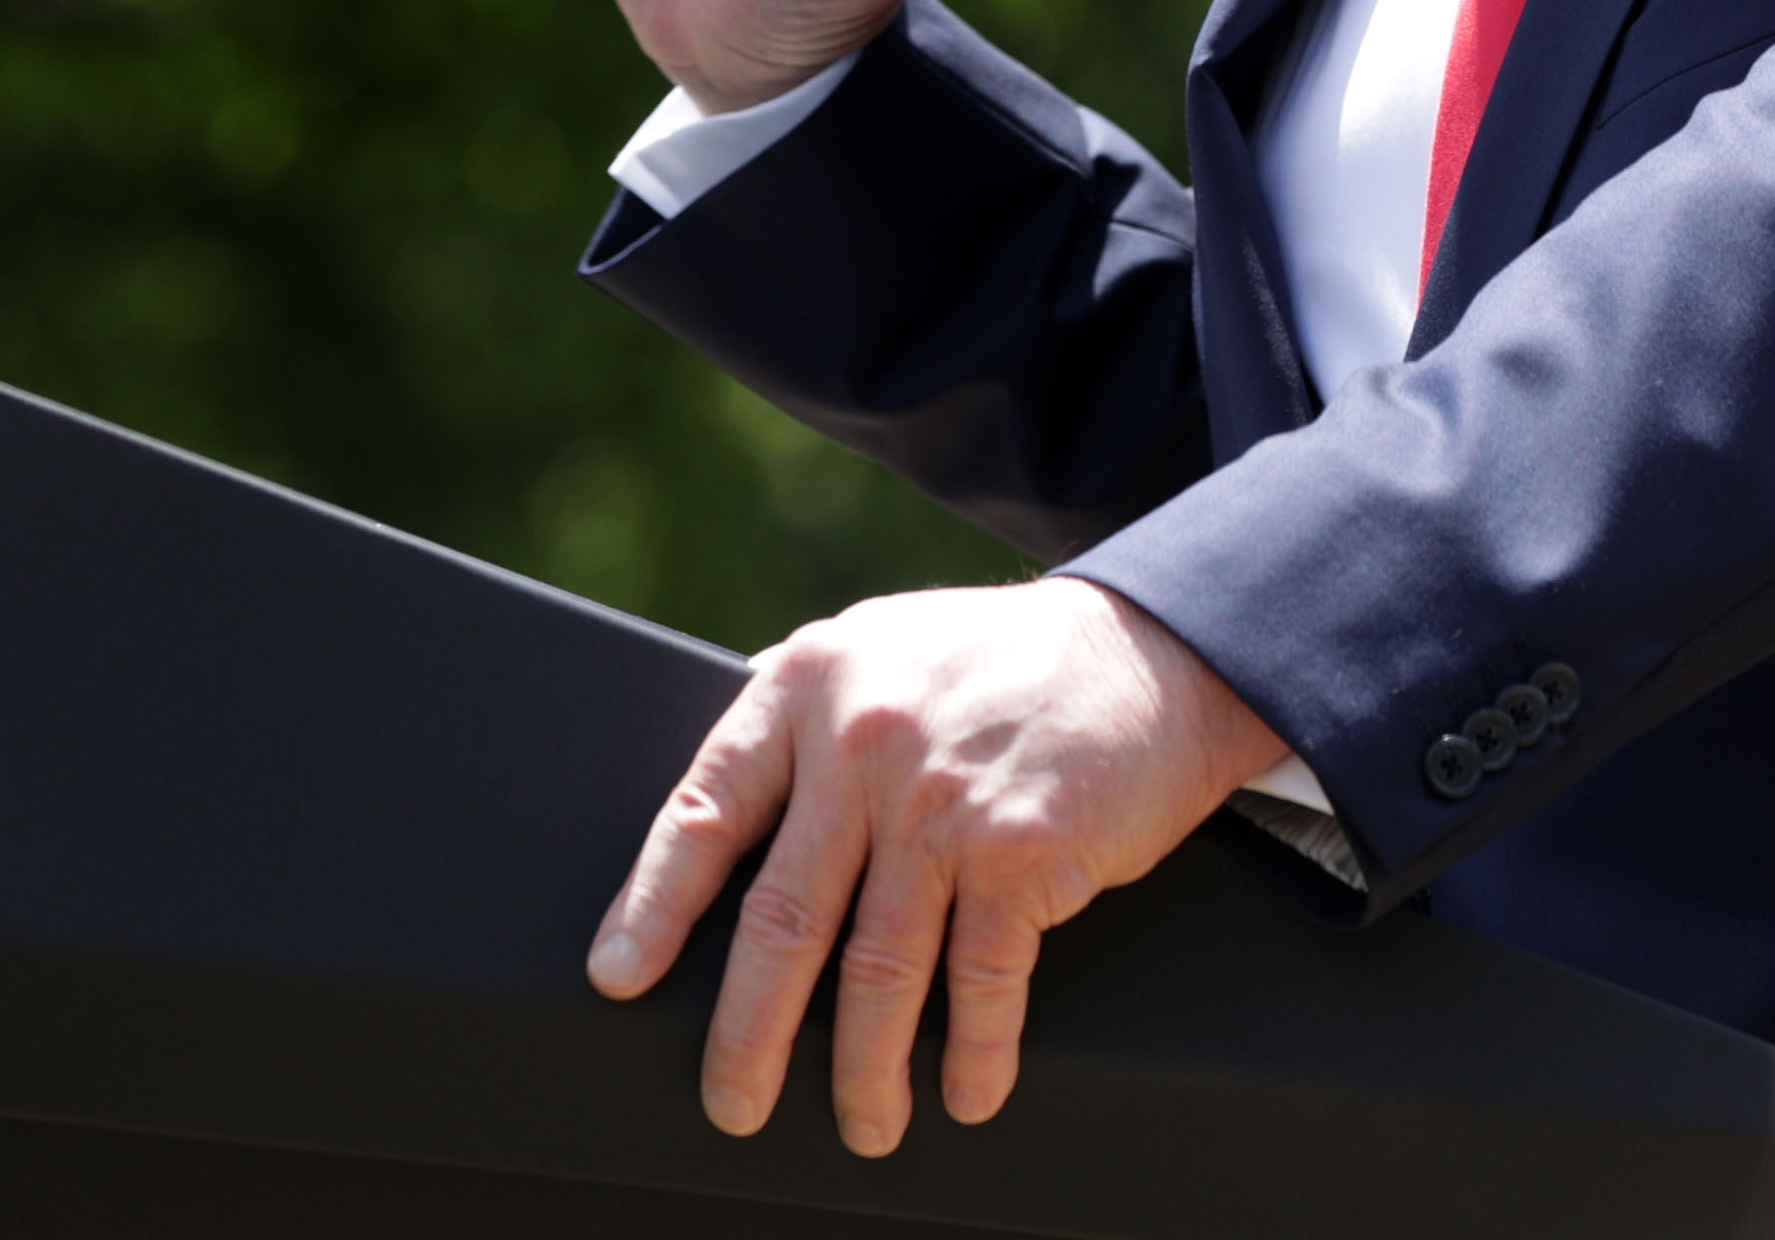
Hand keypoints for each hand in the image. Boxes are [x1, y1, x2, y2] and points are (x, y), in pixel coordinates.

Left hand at [586, 577, 1287, 1152]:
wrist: (1154, 649)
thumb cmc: (1004, 665)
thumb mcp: (880, 652)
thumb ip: (806, 725)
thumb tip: (721, 830)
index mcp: (810, 686)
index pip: (705, 810)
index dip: (654, 905)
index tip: (619, 981)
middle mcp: (864, 742)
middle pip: (783, 918)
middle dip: (747, 1034)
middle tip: (732, 1103)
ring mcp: (941, 802)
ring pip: (877, 971)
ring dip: (863, 1071)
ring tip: (863, 1125)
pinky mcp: (1021, 851)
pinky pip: (981, 982)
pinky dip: (971, 1053)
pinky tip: (964, 1093)